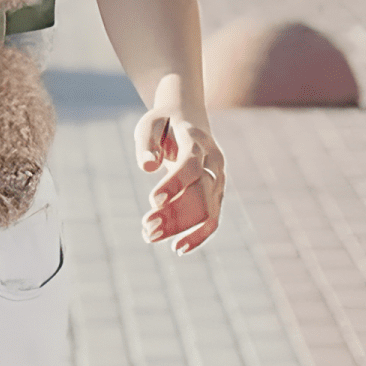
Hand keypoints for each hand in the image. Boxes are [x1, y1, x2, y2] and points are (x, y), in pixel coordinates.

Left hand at [134, 109, 225, 254]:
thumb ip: (147, 143)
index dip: (175, 183)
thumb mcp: (150, 124)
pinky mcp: (217, 193)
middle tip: (146, 227)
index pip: (191, 165)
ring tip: (149, 236)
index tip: (153, 201)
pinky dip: (198, 236)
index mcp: (197, 140)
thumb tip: (147, 166)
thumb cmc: (164, 122)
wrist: (189, 116)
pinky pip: (213, 219)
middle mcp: (214, 161)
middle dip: (174, 213)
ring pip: (207, 210)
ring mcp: (219, 179)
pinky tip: (178, 248)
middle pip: (200, 192)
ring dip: (180, 227)